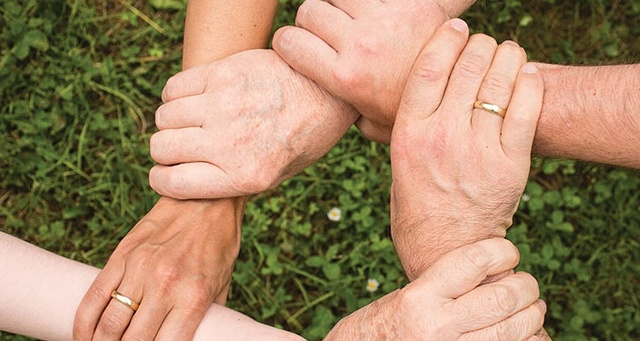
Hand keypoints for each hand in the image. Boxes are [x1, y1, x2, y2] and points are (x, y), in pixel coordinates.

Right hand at [73, 197, 243, 339]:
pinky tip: (84, 336)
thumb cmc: (219, 244)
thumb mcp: (222, 284)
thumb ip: (205, 316)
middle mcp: (165, 285)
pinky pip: (94, 296)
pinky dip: (84, 324)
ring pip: (109, 324)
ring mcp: (140, 268)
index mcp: (194, 297)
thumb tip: (197, 338)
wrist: (207, 199)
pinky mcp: (122, 255)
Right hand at [149, 49, 357, 198]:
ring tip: (193, 120)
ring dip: (172, 121)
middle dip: (166, 150)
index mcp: (245, 176)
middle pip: (161, 148)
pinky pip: (173, 88)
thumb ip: (232, 181)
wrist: (328, 92)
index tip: (166, 173)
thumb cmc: (302, 137)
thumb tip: (185, 179)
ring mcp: (224, 105)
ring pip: (164, 117)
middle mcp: (230, 143)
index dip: (162, 179)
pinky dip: (176, 95)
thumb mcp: (276, 175)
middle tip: (184, 145)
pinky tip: (196, 98)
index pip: (171, 183)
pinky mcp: (223, 73)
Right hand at [273, 0, 474, 142]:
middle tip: (328, 34)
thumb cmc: (412, 113)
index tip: (298, 47)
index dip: (288, 42)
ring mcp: (382, 20)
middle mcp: (358, 45)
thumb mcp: (373, 124)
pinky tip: (373, 13)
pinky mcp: (405, 3)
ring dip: (338, 5)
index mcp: (344, 77)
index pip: (288, 41)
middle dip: (312, 21)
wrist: (461, 94)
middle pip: (310, 11)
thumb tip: (329, 109)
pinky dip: (363, 2)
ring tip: (350, 21)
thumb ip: (345, 112)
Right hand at [326, 238, 545, 339]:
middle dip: (526, 286)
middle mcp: (436, 326)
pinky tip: (529, 334)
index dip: (502, 251)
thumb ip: (446, 286)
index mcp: (419, 297)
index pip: (474, 261)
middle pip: (504, 297)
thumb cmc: (385, 327)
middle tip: (526, 284)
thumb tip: (495, 272)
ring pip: (516, 329)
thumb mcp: (408, 298)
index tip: (508, 252)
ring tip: (531, 308)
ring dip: (533, 315)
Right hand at [386, 18, 542, 278]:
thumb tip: (385, 103)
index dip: (446, 40)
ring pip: (498, 84)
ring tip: (507, 52)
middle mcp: (442, 137)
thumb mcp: (396, 164)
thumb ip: (397, 130)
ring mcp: (478, 150)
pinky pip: (525, 111)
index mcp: (409, 134)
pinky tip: (526, 73)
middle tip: (484, 42)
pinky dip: (529, 85)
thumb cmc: (416, 206)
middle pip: (467, 69)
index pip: (428, 69)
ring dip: (506, 58)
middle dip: (480, 45)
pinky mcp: (511, 165)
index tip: (456, 28)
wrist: (446, 249)